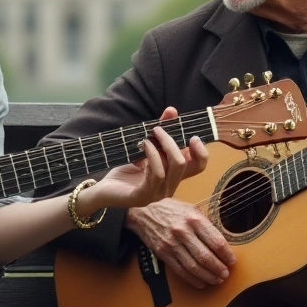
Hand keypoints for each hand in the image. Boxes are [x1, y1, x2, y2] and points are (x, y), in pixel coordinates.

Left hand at [83, 106, 208, 211]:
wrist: (105, 190)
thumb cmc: (126, 170)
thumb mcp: (145, 148)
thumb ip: (160, 132)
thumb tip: (171, 110)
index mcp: (173, 176)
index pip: (199, 167)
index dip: (202, 152)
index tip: (193, 136)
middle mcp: (169, 187)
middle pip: (184, 163)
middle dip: (173, 141)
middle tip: (158, 129)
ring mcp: (158, 193)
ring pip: (173, 167)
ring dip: (163, 146)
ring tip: (150, 134)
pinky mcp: (144, 196)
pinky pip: (157, 174)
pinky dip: (153, 156)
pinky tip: (144, 145)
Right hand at [125, 198, 233, 288]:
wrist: (143, 215)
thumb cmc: (170, 210)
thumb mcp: (190, 208)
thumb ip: (205, 223)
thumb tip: (222, 242)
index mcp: (193, 219)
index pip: (215, 241)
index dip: (226, 254)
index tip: (232, 261)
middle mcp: (183, 232)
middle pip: (205, 257)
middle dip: (219, 269)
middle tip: (225, 274)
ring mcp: (172, 244)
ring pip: (194, 266)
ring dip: (208, 276)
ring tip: (216, 280)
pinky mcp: (163, 254)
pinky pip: (181, 271)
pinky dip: (193, 280)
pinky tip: (201, 282)